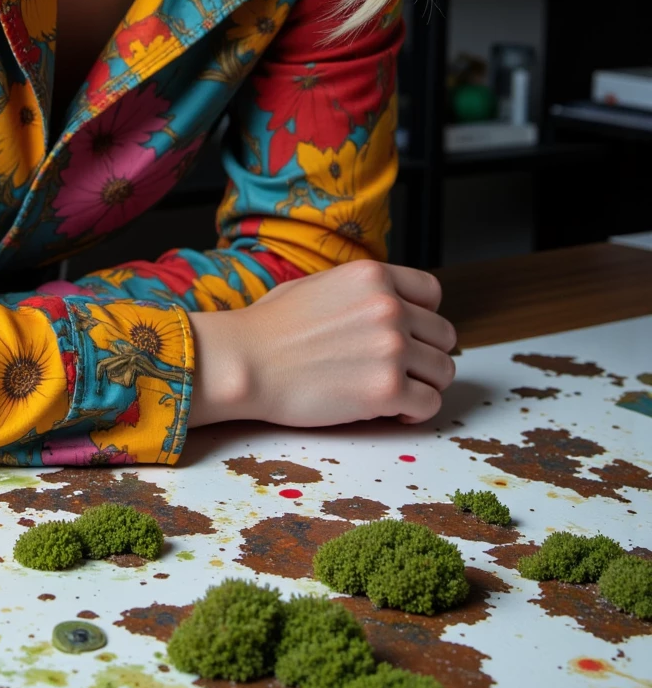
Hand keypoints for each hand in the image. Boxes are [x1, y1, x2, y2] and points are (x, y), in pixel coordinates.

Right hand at [187, 260, 455, 430]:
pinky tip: (390, 411)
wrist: (244, 363)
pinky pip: (429, 404)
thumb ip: (363, 293)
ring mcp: (391, 348)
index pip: (432, 293)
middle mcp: (389, 307)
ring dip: (423, 384)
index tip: (407, 335)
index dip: (422, 317)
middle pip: (443, 335)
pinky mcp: (387, 389)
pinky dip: (415, 412)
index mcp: (373, 275)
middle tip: (398, 370)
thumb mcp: (321, 285)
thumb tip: (391, 308)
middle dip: (424, 354)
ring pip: (443, 371)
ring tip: (393, 391)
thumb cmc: (270, 328)